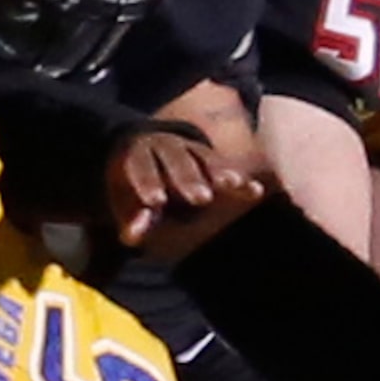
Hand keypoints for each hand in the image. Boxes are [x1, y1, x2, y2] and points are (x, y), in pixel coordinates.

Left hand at [107, 128, 266, 257]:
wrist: (150, 156)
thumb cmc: (132, 188)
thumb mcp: (125, 202)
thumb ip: (130, 219)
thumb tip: (134, 236)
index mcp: (139, 152)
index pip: (142, 165)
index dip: (149, 182)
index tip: (157, 202)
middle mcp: (167, 145)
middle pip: (177, 159)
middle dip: (189, 179)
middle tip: (201, 199)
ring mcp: (192, 149)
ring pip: (206, 158)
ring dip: (220, 172)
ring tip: (233, 185)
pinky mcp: (213, 159)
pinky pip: (228, 167)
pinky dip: (240, 179)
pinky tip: (255, 191)